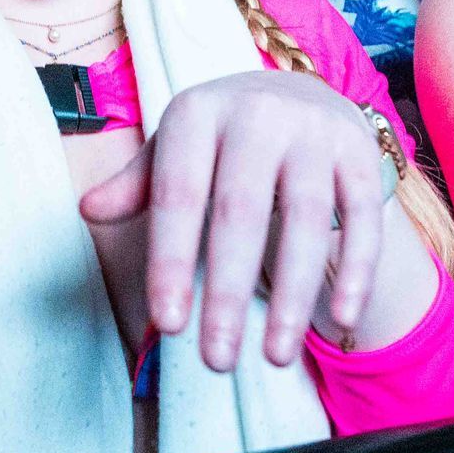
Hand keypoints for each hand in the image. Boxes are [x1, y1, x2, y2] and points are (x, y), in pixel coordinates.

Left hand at [78, 71, 391, 369]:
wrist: (300, 94)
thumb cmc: (222, 140)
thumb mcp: (176, 150)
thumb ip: (137, 184)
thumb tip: (90, 209)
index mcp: (198, 113)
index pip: (178, 195)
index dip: (171, 261)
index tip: (167, 324)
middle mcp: (258, 114)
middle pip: (241, 212)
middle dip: (228, 293)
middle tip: (218, 358)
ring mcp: (314, 131)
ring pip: (308, 219)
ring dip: (294, 294)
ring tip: (277, 356)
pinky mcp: (359, 150)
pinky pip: (363, 215)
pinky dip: (357, 270)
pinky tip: (343, 319)